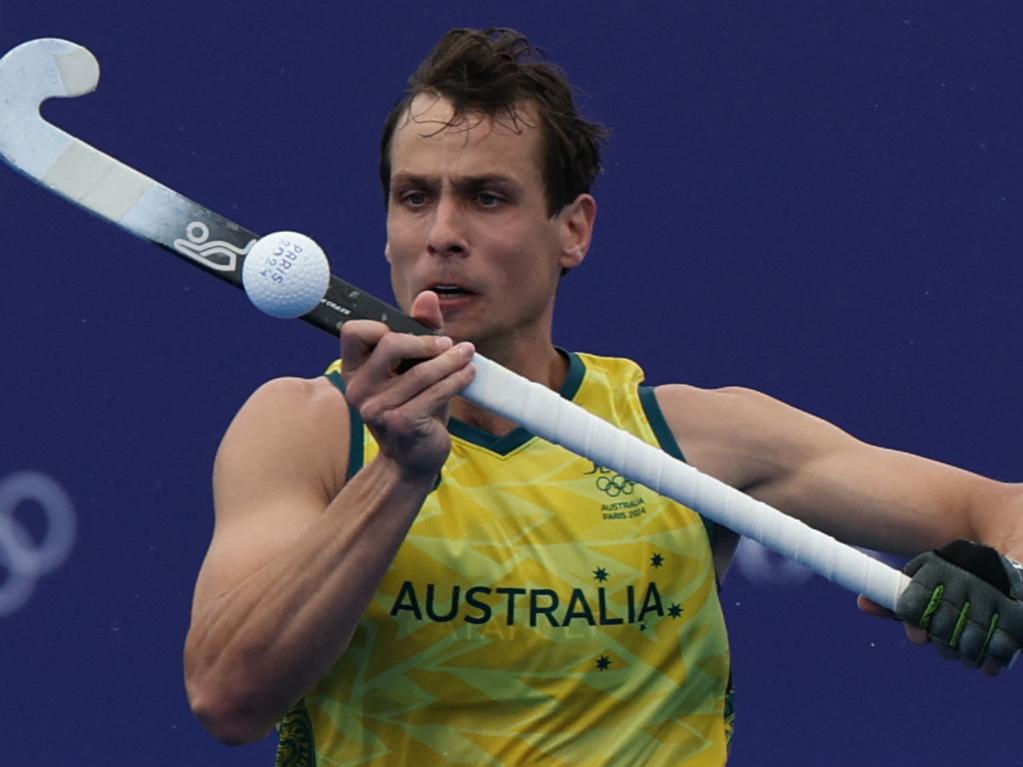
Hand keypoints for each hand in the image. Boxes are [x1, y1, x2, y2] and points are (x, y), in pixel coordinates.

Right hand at [340, 291, 474, 480]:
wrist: (412, 462)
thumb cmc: (413, 409)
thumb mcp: (414, 370)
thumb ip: (420, 332)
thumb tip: (429, 296)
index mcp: (354, 371)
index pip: (353, 331)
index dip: (383, 325)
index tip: (414, 332)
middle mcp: (358, 389)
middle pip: (389, 344)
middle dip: (425, 340)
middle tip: (448, 344)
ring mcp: (377, 408)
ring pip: (419, 371)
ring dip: (450, 360)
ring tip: (468, 353)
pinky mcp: (401, 422)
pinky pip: (435, 393)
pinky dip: (456, 380)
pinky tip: (469, 373)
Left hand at [861, 540, 1022, 674]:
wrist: (999, 567)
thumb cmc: (951, 581)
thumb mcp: (923, 582)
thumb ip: (894, 598)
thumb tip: (862, 604)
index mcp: (935, 570)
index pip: (912, 606)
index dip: (913, 624)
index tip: (919, 633)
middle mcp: (963, 580)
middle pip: (939, 631)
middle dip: (942, 643)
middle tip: (946, 640)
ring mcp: (992, 598)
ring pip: (967, 646)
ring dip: (965, 654)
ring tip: (966, 647)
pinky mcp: (1017, 617)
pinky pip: (998, 651)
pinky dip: (990, 662)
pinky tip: (985, 660)